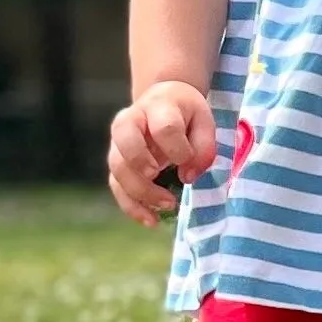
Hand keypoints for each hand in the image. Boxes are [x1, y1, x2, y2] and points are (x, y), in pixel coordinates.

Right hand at [107, 82, 217, 228]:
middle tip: (159, 177)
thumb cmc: (186, 114)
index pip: (163, 127)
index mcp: (158, 106)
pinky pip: (117, 187)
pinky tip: (151, 220)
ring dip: (140, 192)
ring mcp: (119, 143)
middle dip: (141, 163)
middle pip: (126, 142)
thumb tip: (188, 176)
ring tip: (169, 205)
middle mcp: (131, 121)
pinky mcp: (118, 164)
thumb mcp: (204, 121)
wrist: (162, 101)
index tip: (186, 160)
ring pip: (118, 168)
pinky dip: (132, 206)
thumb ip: (203, 146)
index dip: (176, 147)